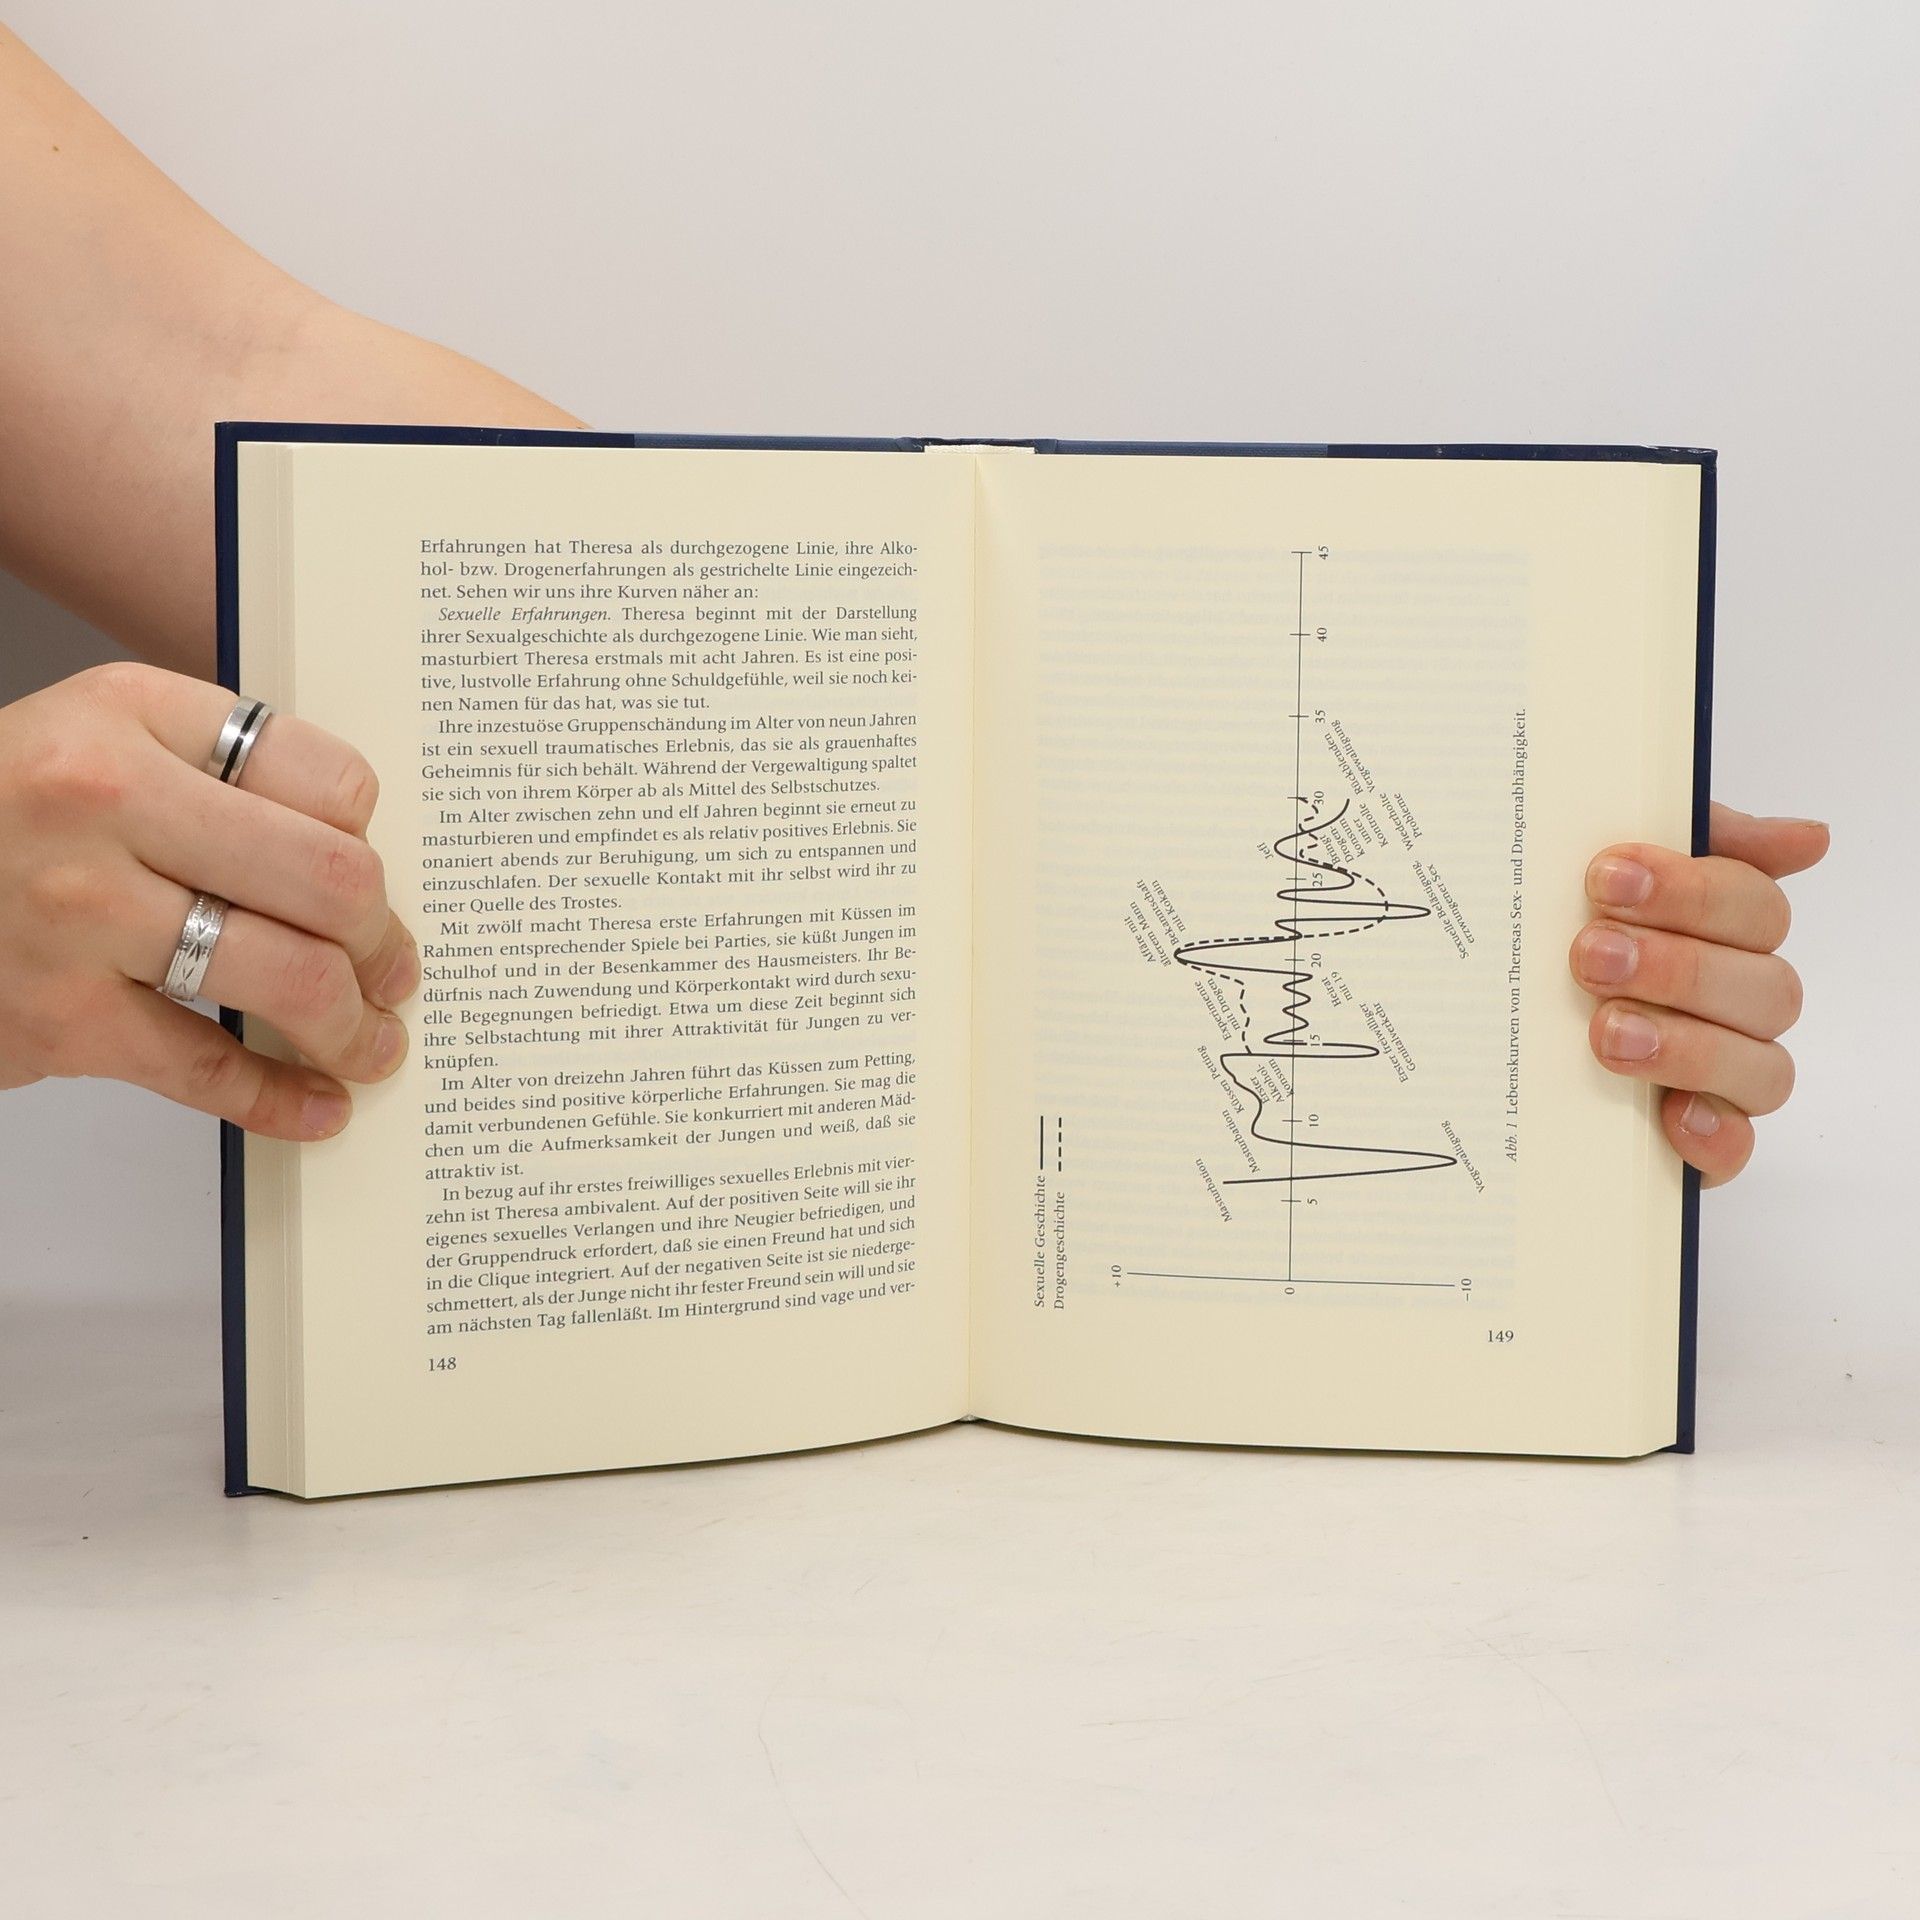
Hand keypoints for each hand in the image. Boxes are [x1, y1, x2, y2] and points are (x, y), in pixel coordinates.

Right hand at [0, 663, 416, 1137]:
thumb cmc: (0, 810)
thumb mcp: (100, 736)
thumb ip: (218, 771)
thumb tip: (351, 848)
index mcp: (132, 717)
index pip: (327, 778)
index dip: (370, 839)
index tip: (374, 875)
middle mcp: (105, 804)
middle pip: (331, 880)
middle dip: (383, 941)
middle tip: (395, 970)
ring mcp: (79, 915)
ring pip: (290, 977)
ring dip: (354, 1026)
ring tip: (371, 1040)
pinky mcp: (57, 1017)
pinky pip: (208, 1070)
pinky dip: (282, 1100)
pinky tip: (318, 1106)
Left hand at [1569, 801, 1828, 1184]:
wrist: (1479, 1034)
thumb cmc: (1561, 933)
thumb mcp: (1602, 872)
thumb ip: (1686, 832)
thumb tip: (1810, 838)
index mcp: (1724, 932)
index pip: (1755, 905)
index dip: (1690, 890)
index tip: (1604, 877)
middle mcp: (1737, 1004)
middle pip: (1766, 987)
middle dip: (1678, 966)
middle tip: (1589, 955)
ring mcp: (1725, 1077)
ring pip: (1762, 1067)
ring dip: (1687, 1045)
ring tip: (1607, 1031)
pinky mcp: (1698, 1141)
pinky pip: (1736, 1149)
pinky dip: (1714, 1134)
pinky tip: (1671, 1114)